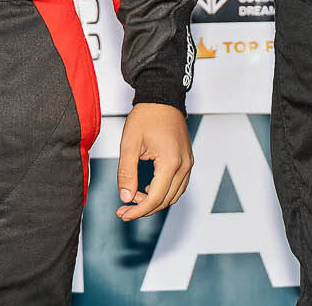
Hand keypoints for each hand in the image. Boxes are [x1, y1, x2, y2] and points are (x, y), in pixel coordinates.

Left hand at [115, 102, 193, 220]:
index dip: (138, 210)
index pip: (155, 198)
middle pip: (166, 200)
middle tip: (124, 210)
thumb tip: (125, 197)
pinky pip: (178, 185)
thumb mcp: (130, 144)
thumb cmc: (147, 115)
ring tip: (134, 199)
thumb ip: (127, 173)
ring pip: (174, 195)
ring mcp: (188, 162)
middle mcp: (184, 164)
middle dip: (144, 209)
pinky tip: (147, 189)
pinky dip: (163, 192)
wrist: (162, 97)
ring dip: (154, 202)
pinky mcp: (187, 159)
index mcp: (171, 161)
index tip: (123, 214)